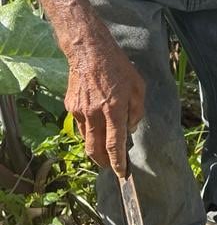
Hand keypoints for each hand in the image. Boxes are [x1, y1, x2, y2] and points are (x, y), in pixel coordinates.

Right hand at [62, 14, 144, 177]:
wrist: (88, 51)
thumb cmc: (118, 68)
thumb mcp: (138, 88)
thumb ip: (136, 112)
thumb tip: (129, 129)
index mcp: (114, 109)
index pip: (115, 144)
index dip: (118, 162)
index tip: (122, 173)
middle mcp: (95, 113)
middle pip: (96, 149)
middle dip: (104, 162)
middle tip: (112, 167)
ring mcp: (80, 110)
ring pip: (86, 139)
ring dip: (95, 150)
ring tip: (104, 153)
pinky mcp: (70, 106)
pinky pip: (81, 126)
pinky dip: (89, 132)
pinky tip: (97, 130)